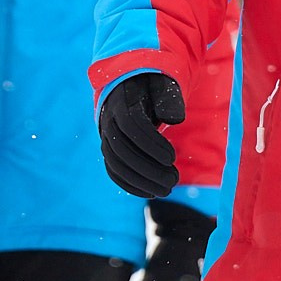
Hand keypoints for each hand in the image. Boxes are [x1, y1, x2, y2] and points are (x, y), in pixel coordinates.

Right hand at [98, 71, 184, 198]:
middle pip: (122, 149)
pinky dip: (130, 185)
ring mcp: (105, 137)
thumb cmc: (151, 88)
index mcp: (121, 102)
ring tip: (166, 190)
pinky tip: (151, 193)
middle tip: (174, 180)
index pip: (131, 125)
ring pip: (116, 164)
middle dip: (148, 168)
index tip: (172, 157)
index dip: (150, 143)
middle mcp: (108, 121)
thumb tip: (175, 120)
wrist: (129, 90)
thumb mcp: (162, 87)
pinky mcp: (108, 151)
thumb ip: (169, 100)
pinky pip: (114, 171)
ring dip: (140, 181)